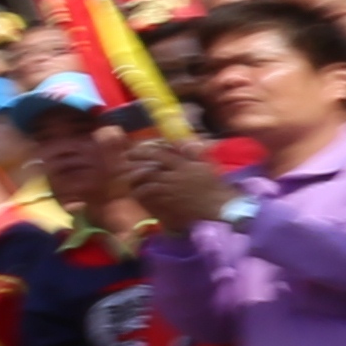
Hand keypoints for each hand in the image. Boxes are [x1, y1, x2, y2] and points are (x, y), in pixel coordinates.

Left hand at [124, 139, 240, 225]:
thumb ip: (193, 151)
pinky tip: (137, 192)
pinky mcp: (171, 202)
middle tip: (124, 165)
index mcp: (183, 165)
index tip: (132, 151)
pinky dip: (143, 194)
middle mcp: (175, 177)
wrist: (221, 205)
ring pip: (147, 184)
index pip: (159, 155)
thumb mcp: (206, 163)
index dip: (142, 152)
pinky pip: (152, 197)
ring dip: (136, 181)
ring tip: (129, 179)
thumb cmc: (215, 183)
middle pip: (148, 170)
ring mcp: (172, 190)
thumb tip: (181, 140)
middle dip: (134, 167)